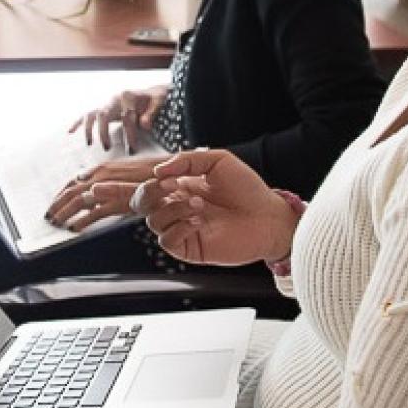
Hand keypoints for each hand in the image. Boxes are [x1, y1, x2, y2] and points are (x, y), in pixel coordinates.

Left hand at [45, 154, 167, 228]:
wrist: (168, 174)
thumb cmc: (149, 173)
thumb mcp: (124, 171)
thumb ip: (107, 178)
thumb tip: (91, 184)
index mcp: (101, 168)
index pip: (74, 181)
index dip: (61, 194)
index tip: (54, 203)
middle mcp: (102, 175)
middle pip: (71, 190)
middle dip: (58, 205)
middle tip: (48, 217)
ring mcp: (110, 188)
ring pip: (79, 201)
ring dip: (65, 213)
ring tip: (56, 224)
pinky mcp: (119, 201)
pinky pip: (95, 213)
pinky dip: (83, 221)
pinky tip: (75, 229)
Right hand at [68, 85, 168, 152]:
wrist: (148, 92)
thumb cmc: (154, 99)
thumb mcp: (158, 102)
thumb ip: (151, 113)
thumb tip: (144, 125)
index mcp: (128, 96)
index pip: (126, 116)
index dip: (129, 134)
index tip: (132, 149)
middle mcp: (113, 98)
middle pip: (104, 114)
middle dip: (103, 132)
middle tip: (107, 148)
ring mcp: (105, 102)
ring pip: (92, 114)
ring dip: (88, 129)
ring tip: (89, 144)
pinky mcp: (101, 108)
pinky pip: (86, 115)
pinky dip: (77, 123)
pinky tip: (69, 132)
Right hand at [133, 149, 298, 266]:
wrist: (269, 217)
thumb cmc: (248, 189)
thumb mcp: (218, 161)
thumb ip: (186, 160)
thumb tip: (158, 172)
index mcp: (180, 188)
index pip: (146, 187)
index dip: (138, 185)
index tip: (148, 181)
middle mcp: (177, 208)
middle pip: (141, 203)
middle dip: (150, 193)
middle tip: (172, 187)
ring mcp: (182, 228)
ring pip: (154, 221)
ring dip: (173, 209)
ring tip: (199, 205)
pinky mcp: (190, 247)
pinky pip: (167, 241)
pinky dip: (179, 228)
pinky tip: (198, 221)